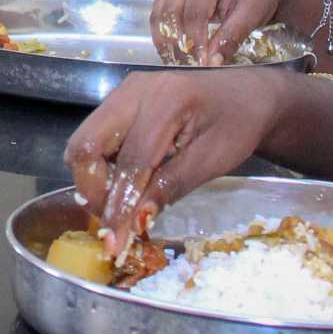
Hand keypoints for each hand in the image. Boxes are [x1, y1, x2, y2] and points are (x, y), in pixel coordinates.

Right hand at [66, 70, 288, 255]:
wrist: (248, 91)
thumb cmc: (239, 123)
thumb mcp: (213, 160)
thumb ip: (171, 186)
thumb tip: (135, 221)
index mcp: (166, 101)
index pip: (130, 163)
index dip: (119, 207)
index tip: (115, 242)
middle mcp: (133, 91)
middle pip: (84, 145)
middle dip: (91, 189)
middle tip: (112, 219)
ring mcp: (123, 92)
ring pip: (84, 140)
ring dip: (94, 179)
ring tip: (122, 202)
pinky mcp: (120, 99)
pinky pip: (96, 135)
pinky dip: (101, 165)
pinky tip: (127, 181)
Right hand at [150, 0, 312, 65]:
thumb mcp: (252, 14)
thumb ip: (230, 38)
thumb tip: (211, 64)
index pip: (194, 13)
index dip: (195, 41)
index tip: (202, 65)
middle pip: (170, 12)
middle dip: (176, 43)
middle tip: (186, 67)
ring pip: (159, 14)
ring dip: (165, 40)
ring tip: (176, 63)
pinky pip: (160, 14)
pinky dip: (164, 34)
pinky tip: (173, 52)